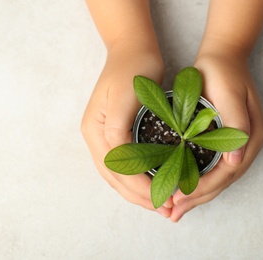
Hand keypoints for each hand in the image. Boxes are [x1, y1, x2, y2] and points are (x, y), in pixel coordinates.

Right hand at [81, 48, 173, 217]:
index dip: (140, 186)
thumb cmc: (132, 69)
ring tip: (163, 204)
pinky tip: (155, 185)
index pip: (117, 169)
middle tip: (166, 209)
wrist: (134, 50)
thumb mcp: (125, 96)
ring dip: (141, 193)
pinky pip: (128, 165)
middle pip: (117, 178)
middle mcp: (97, 138)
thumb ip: (118, 129)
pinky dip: (141, 179)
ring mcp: (107, 138)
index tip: (162, 196)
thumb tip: (120, 160)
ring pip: (121, 176)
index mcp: (95, 131)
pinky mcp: (120, 135)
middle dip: (141, 196)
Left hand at [170, 51, 262, 221]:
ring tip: (175, 207)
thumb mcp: (230, 96)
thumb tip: (236, 162)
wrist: (223, 56)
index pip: (226, 172)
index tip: (178, 196)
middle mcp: (247, 146)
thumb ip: (237, 128)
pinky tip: (184, 187)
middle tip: (173, 212)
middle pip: (221, 181)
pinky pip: (212, 167)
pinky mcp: (226, 141)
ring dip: (196, 194)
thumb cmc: (224, 73)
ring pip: (217, 178)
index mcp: (252, 138)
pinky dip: (197, 180)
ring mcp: (238, 145)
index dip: (202, 187)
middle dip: (197, 198)